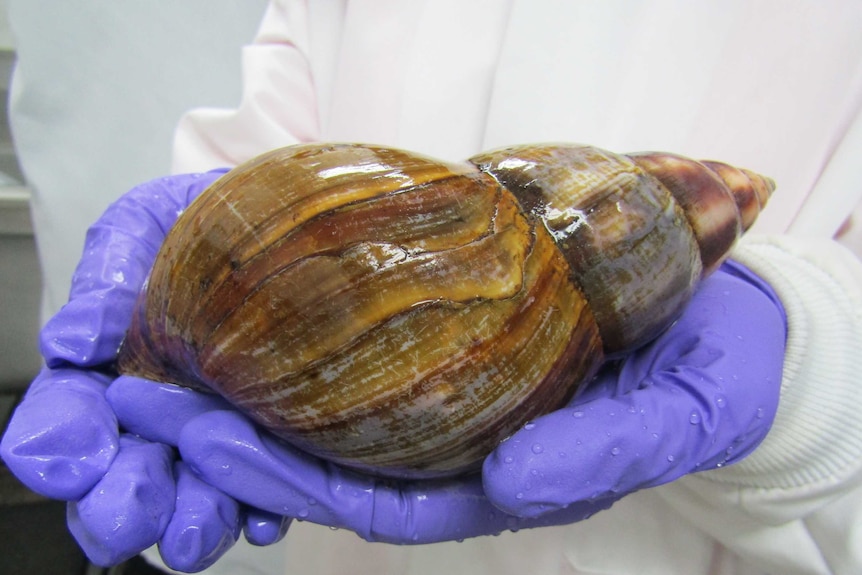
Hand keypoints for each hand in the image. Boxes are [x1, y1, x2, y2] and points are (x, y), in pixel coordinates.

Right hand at [0, 171, 288, 569]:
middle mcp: (159, 411)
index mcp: (110, 365)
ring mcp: (219, 430)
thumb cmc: (200, 219)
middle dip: (121, 500)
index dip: (58, 441)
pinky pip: (271, 485)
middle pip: (127, 472)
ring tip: (192, 532)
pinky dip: (267, 505)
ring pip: (195, 492)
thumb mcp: (142, 227)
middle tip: (125, 520)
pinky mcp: (277, 439)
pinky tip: (267, 515)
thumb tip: (70, 341)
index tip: (66, 462)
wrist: (279, 221)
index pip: (69, 413)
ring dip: (192, 517)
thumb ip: (105, 279)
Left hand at [112, 259, 785, 544]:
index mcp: (504, 483)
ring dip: (257, 392)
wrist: (737, 323)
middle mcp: (468, 448)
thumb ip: (601, 453)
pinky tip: (265, 320)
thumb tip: (513, 483)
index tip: (205, 440)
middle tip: (150, 398)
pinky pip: (374, 358)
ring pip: (342, 414)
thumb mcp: (677, 418)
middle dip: (237, 441)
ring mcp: (461, 398)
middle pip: (335, 462)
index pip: (376, 504)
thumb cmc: (713, 377)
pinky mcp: (467, 343)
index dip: (286, 482)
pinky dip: (314, 349)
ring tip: (176, 356)